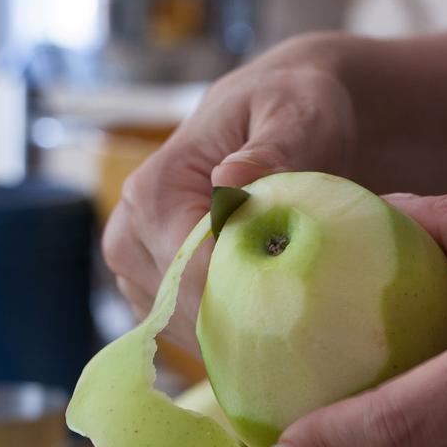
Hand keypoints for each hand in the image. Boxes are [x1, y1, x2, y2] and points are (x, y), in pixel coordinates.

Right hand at [102, 36, 355, 353]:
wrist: (278, 120)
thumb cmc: (289, 111)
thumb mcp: (297, 114)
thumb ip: (273, 150)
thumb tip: (232, 180)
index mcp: (153, 193)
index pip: (193, 274)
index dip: (252, 294)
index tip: (310, 295)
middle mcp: (130, 237)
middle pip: (189, 312)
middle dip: (254, 315)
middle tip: (316, 301)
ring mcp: (136, 272)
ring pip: (191, 332)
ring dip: (247, 326)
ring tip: (296, 294)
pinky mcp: (155, 296)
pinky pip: (193, 335)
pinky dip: (235, 331)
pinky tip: (274, 305)